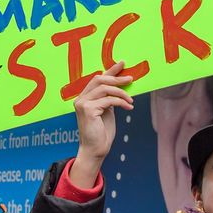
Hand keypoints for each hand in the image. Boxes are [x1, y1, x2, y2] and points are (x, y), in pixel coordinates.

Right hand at [71, 61, 133, 187]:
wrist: (96, 149)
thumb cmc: (102, 132)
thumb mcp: (107, 111)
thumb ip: (109, 98)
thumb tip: (120, 85)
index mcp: (85, 97)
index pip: (98, 79)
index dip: (111, 70)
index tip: (123, 63)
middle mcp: (81, 98)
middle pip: (99, 79)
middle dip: (116, 78)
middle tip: (131, 79)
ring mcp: (82, 103)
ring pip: (104, 88)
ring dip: (121, 93)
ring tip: (131, 100)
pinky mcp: (87, 110)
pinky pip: (108, 100)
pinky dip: (121, 102)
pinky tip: (128, 107)